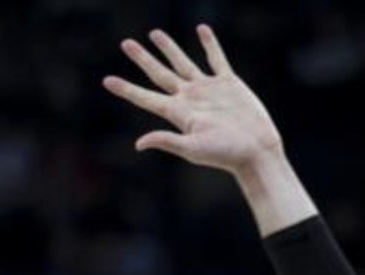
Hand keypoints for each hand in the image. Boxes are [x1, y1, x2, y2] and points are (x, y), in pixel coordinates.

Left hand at [103, 25, 282, 175]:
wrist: (256, 151)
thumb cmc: (225, 154)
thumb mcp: (193, 149)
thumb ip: (167, 141)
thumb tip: (138, 144)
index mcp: (178, 113)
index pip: (146, 98)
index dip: (126, 89)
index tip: (107, 80)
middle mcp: (189, 98)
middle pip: (160, 74)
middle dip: (142, 59)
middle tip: (126, 43)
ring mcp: (208, 89)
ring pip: (183, 62)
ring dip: (169, 48)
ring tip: (154, 33)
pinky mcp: (228, 83)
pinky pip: (216, 59)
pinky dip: (210, 44)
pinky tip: (202, 29)